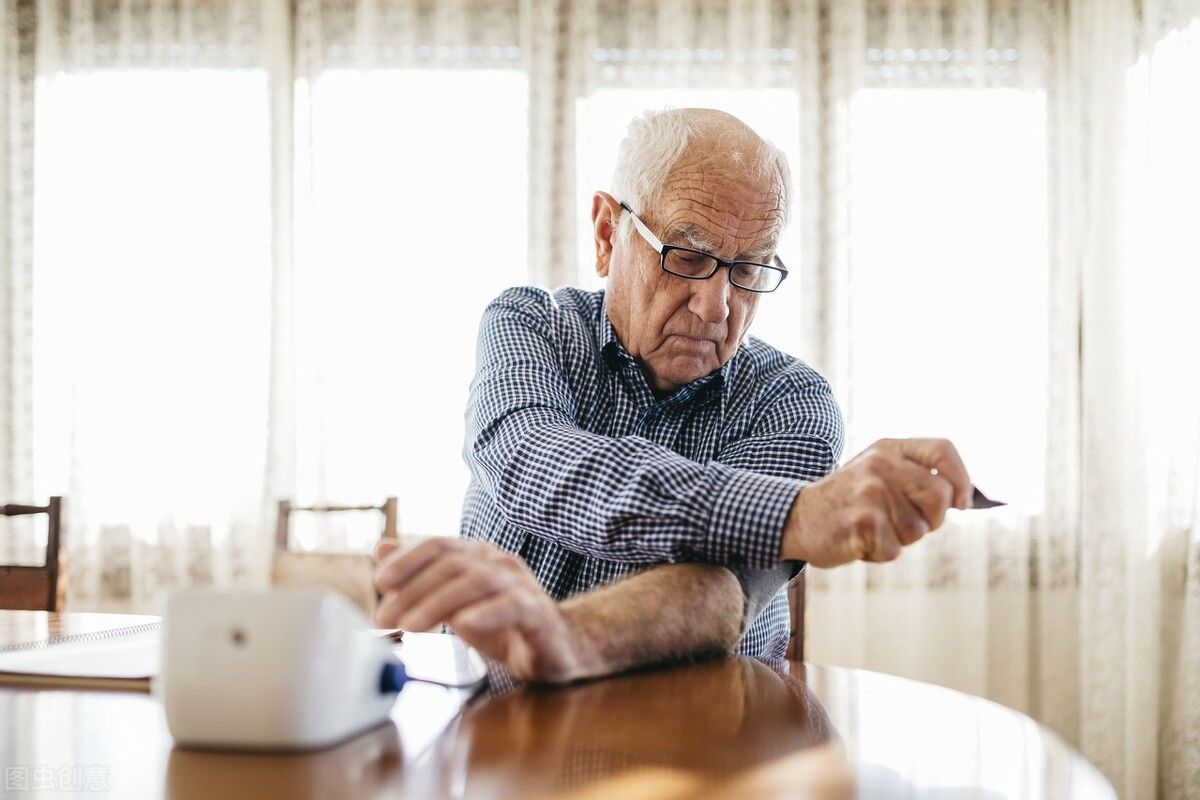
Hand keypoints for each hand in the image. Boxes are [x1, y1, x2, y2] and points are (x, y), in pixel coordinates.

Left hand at [373, 538, 599, 682]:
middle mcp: (499, 563)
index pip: (439, 545)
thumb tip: (381, 549)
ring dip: (438, 603)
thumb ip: (419, 577)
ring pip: (477, 582)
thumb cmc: (502, 622)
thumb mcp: (453, 601)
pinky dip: (487, 613)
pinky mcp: (538, 614)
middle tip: (385, 619)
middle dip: (413, 591)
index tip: (380, 582)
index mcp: (478, 556)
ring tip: (410, 626)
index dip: (408, 560)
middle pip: (452, 565)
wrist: (557, 646)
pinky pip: (513, 607)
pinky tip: (463, 624)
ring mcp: (521, 585)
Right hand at [779, 438, 971, 566]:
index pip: (942, 450)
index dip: (962, 479)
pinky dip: (878, 554)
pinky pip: (893, 550)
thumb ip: (915, 476)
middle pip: (940, 496)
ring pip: (918, 531)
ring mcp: (871, 492)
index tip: (961, 504)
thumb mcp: (877, 472)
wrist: (796, 517)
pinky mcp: (862, 522)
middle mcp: (880, 464)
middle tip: (907, 525)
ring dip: (899, 540)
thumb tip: (961, 498)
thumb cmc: (847, 500)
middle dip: (932, 520)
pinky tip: (858, 541)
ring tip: (872, 529)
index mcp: (887, 448)